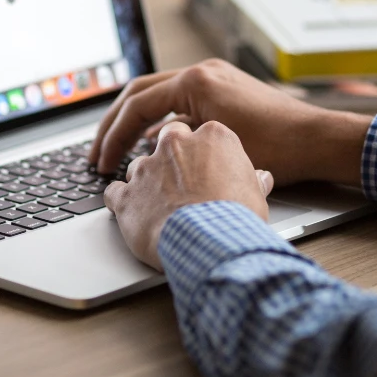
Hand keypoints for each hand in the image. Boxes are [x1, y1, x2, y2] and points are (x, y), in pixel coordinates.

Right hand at [91, 59, 371, 186]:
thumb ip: (175, 144)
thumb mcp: (216, 147)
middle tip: (97, 154)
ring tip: (118, 152)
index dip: (113, 137)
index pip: (137, 105)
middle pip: (139, 93)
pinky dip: (161, 122)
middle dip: (114, 125)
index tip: (102, 163)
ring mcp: (214, 77)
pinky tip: (154, 148)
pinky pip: (180, 102)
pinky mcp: (224, 89)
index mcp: (196, 81)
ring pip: (158, 95)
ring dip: (135, 122)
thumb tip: (146, 153)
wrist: (318, 140)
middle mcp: (203, 72)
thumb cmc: (277, 148)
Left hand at [104, 120, 274, 269]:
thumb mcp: (256, 195)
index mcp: (211, 137)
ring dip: (147, 182)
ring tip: (160, 206)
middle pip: (167, 141)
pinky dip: (121, 202)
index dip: (204, 155)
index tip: (207, 169)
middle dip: (172, 159)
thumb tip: (261, 179)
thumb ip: (252, 181)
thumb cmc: (236, 217)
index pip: (202, 134)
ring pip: (139, 166)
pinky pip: (115, 192)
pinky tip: (133, 214)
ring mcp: (147, 168)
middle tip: (182, 182)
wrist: (210, 242)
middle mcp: (175, 145)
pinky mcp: (127, 195)